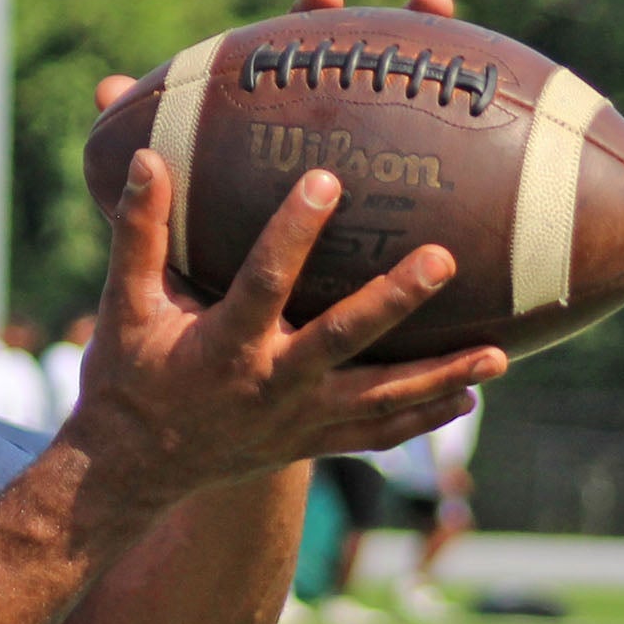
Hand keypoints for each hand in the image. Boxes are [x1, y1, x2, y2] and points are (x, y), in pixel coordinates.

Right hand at [74, 0, 496, 512]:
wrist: (133, 467)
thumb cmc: (129, 373)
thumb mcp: (124, 304)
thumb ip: (138, 232)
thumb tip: (146, 156)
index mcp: (223, 346)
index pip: (263, 282)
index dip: (293, 232)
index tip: (326, 180)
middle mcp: (269, 386)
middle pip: (344, 340)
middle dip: (395, 300)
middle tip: (444, 259)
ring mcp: (297, 422)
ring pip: (381, 399)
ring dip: (441, 376)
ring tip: (499, 354)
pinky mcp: (312, 444)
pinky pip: (377, 434)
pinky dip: (423, 418)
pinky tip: (469, 396)